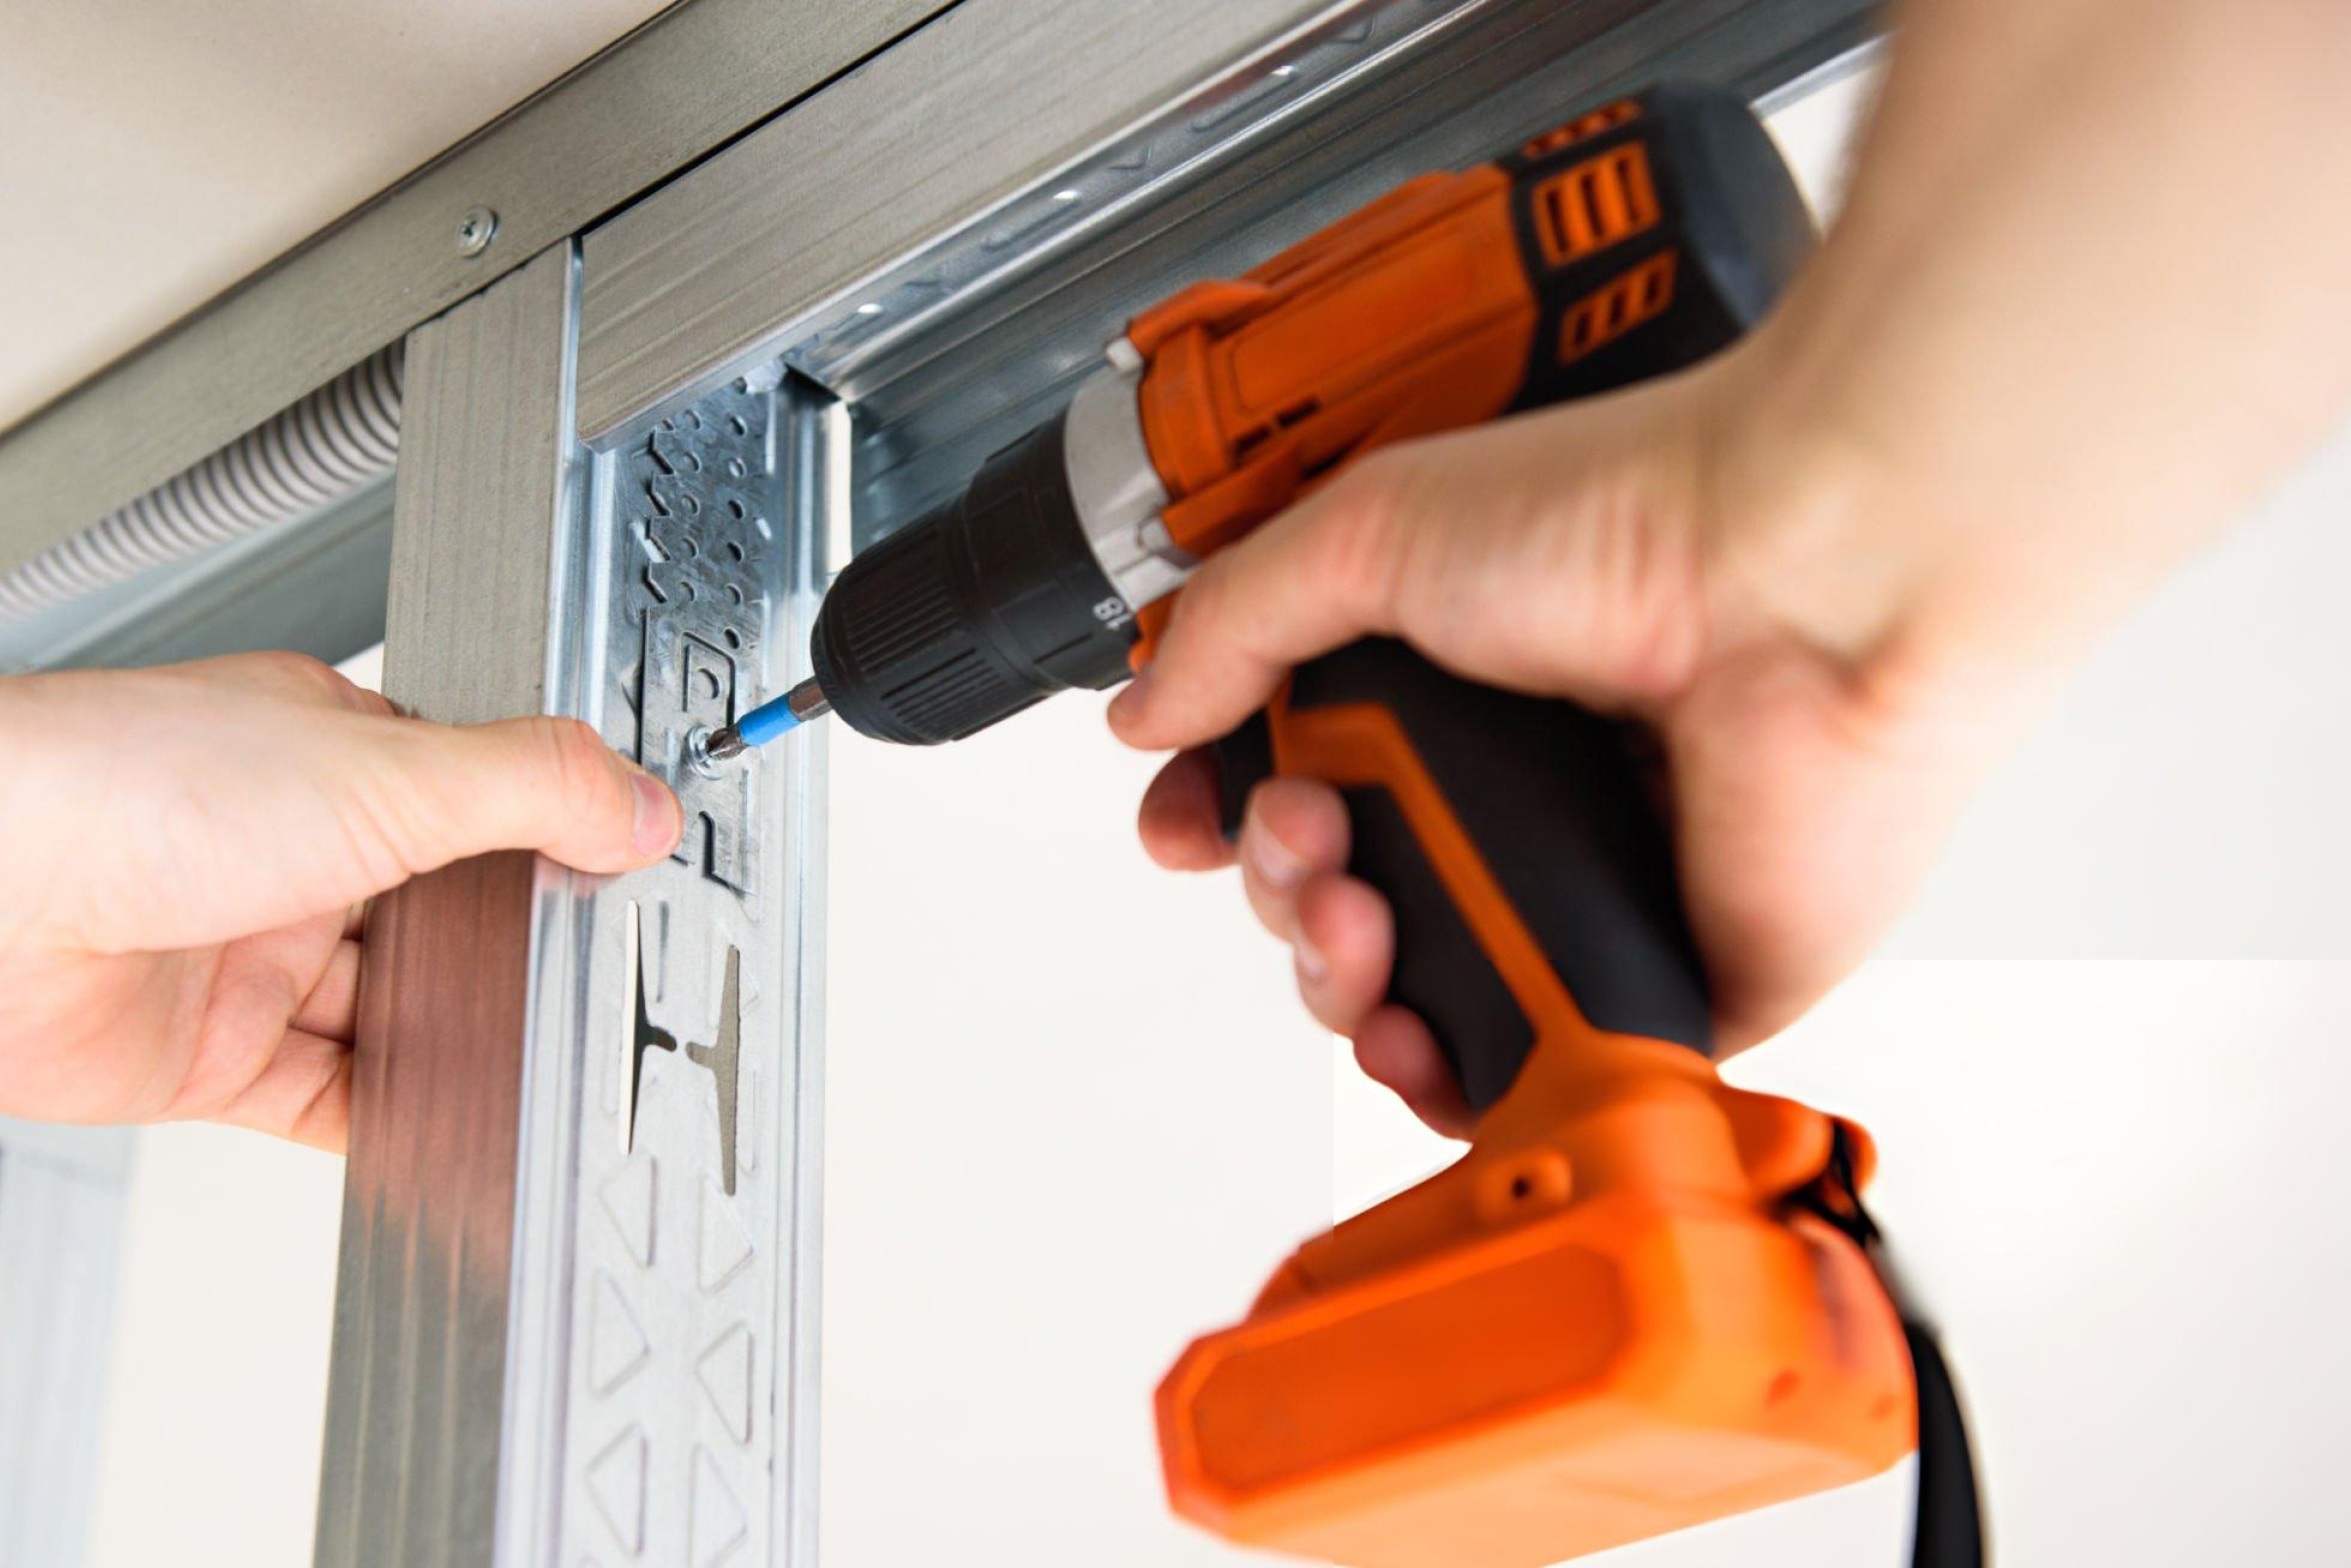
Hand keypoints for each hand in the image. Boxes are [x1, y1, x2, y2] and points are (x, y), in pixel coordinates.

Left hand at [0, 652, 681, 1149]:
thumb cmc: (121, 789)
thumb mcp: (386, 770)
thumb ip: (529, 784)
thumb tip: (638, 804)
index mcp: (328, 753)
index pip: (473, 794)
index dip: (548, 835)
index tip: (624, 872)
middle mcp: (287, 849)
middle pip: (442, 915)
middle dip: (509, 948)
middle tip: (591, 974)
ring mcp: (248, 955)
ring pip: (395, 1010)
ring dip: (459, 1035)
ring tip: (538, 1054)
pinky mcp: (212, 1058)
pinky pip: (333, 1098)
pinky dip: (396, 1116)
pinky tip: (452, 1125)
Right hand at [1112, 344, 2019, 1135]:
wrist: (1808, 588)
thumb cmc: (1633, 521)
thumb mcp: (1374, 532)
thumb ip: (1238, 621)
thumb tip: (1146, 710)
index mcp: (1447, 690)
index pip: (1290, 788)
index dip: (1226, 819)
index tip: (1193, 820)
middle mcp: (1510, 793)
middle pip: (1332, 901)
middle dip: (1280, 892)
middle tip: (1307, 840)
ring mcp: (1581, 892)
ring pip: (1410, 1000)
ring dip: (1337, 984)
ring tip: (1356, 927)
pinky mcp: (1661, 980)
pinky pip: (1534, 1072)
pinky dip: (1455, 1083)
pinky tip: (1413, 1043)